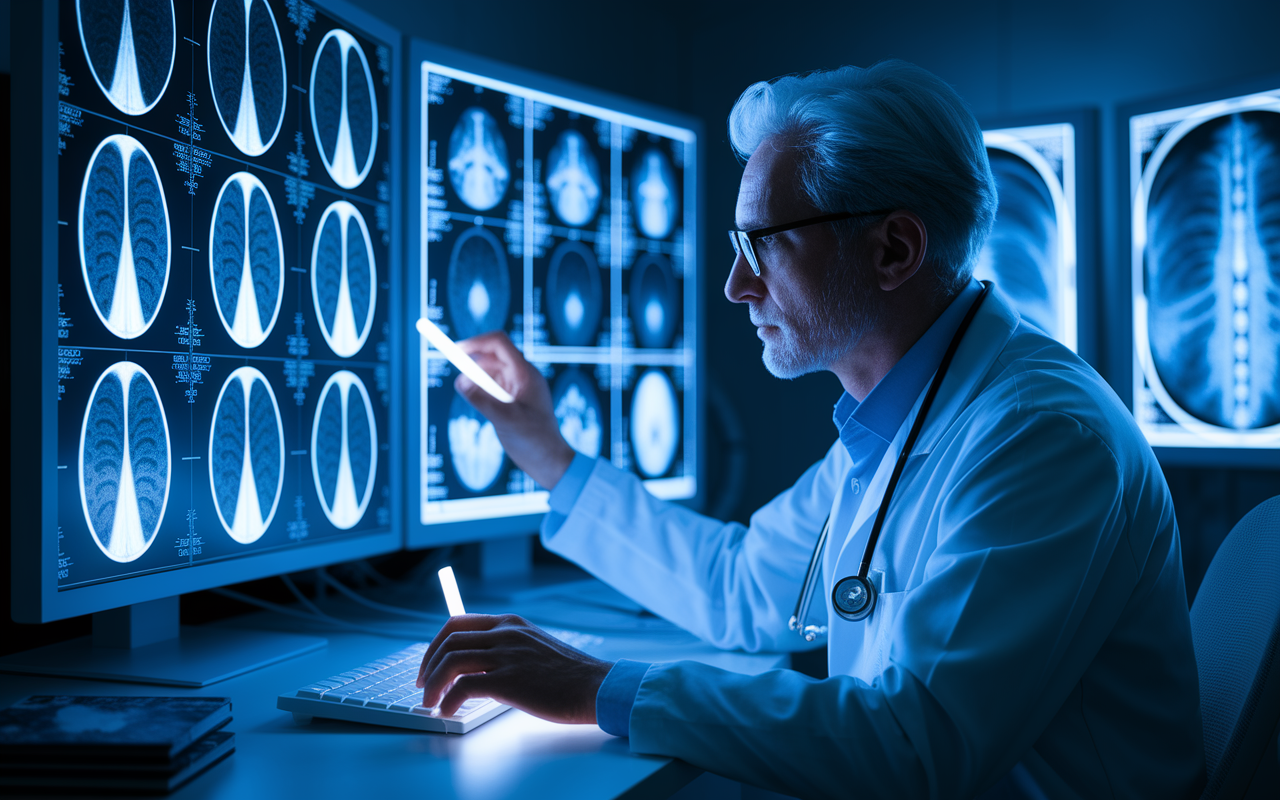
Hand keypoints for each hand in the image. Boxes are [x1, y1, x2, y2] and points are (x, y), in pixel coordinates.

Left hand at [415, 614, 613, 723]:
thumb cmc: (568, 674)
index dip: (436, 644)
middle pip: (449, 640)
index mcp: (510, 623)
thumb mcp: (533, 647)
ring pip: (451, 661)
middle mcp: (505, 634)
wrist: (595, 686)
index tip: (428, 664)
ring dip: (433, 684)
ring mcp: (507, 655)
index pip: (458, 623)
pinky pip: (464, 686)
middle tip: (423, 686)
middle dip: (428, 664)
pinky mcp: (509, 680)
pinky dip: (448, 700)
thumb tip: (476, 666)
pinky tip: (448, 711)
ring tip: (430, 703)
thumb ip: (507, 648)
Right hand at [455, 331, 575, 488]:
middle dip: (473, 363)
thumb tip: (460, 381)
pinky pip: (493, 386)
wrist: (550, 462)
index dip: (476, 342)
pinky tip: (483, 408)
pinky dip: (482, 390)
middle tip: (459, 380)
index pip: (499, 344)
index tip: (455, 351)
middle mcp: (523, 376)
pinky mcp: (513, 399)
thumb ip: (481, 400)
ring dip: (477, 379)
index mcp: (526, 374)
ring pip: (491, 371)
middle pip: (493, 355)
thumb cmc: (535, 441)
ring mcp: (518, 387)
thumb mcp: (505, 420)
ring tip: (478, 403)